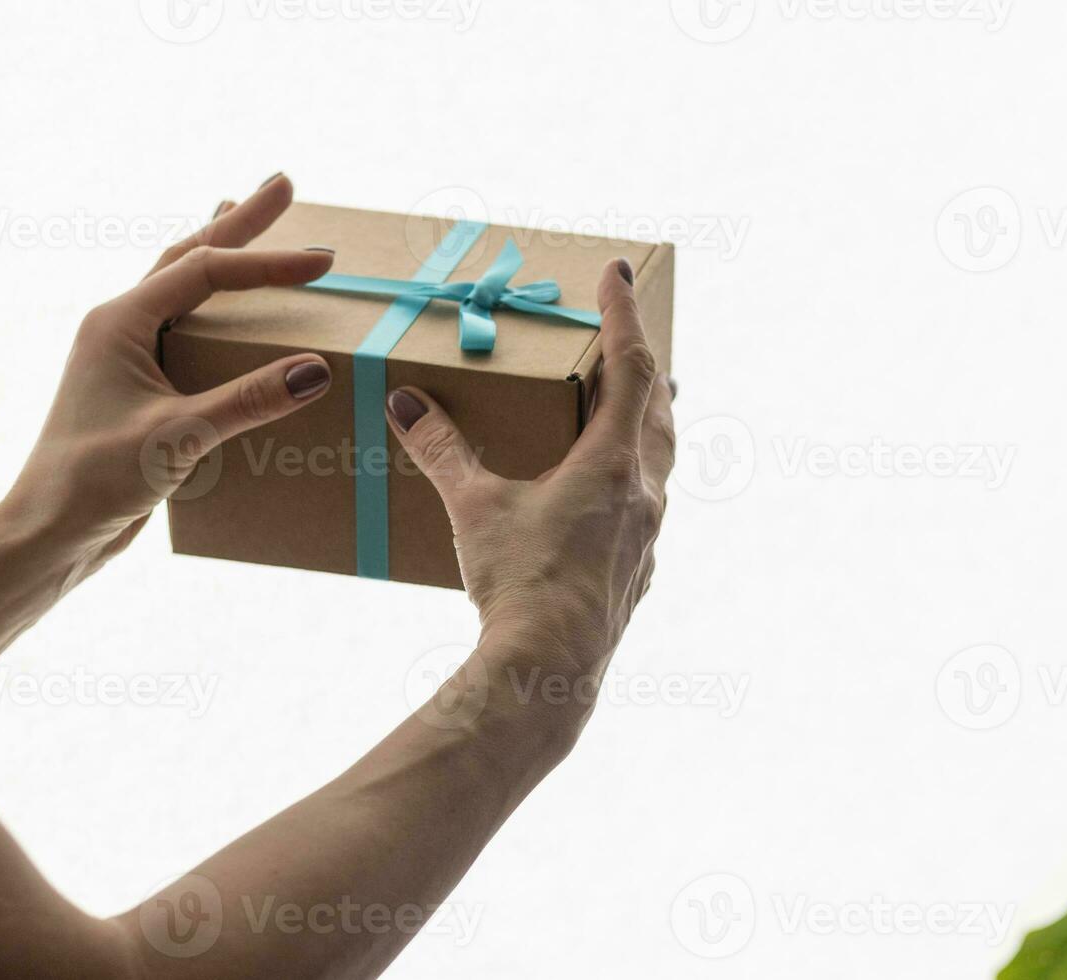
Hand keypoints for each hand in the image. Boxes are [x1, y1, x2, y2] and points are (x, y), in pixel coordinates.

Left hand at [1, 175, 334, 577]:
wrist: (48, 532)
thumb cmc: (95, 480)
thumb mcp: (177, 437)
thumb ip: (248, 401)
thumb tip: (316, 369)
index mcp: (119, 322)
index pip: (205, 271)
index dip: (266, 263)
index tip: (323, 262)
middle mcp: (119, 327)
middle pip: (188, 256)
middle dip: (239, 223)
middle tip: (283, 186)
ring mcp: (126, 356)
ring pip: (181, 287)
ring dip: (220, 255)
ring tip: (246, 219)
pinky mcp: (138, 388)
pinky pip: (184, 329)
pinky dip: (214, 307)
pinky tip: (230, 315)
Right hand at [384, 258, 674, 729]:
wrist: (549, 671)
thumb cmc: (519, 582)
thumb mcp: (474, 508)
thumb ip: (441, 450)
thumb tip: (405, 402)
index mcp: (613, 463)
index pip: (630, 367)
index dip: (624, 314)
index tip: (620, 273)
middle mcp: (644, 493)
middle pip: (660, 410)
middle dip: (646, 367)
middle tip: (631, 340)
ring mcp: (647, 535)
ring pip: (660, 461)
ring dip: (646, 424)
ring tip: (632, 410)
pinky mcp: (636, 570)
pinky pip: (646, 506)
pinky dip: (634, 479)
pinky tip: (612, 498)